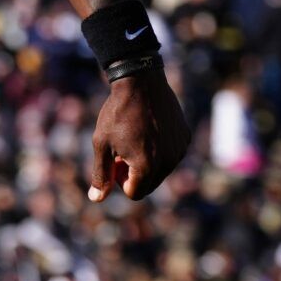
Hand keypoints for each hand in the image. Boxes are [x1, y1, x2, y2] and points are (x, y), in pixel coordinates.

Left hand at [89, 67, 189, 201]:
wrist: (140, 81)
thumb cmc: (117, 113)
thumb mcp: (102, 144)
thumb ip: (101, 174)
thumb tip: (95, 199)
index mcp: (147, 167)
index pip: (134, 193)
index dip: (120, 181)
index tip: (114, 161)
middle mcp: (168, 162)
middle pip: (149, 184)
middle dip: (134, 174)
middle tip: (122, 151)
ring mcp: (179, 149)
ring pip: (161, 170)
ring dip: (147, 162)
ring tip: (134, 138)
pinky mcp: (185, 137)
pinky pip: (171, 154)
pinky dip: (160, 149)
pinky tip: (149, 129)